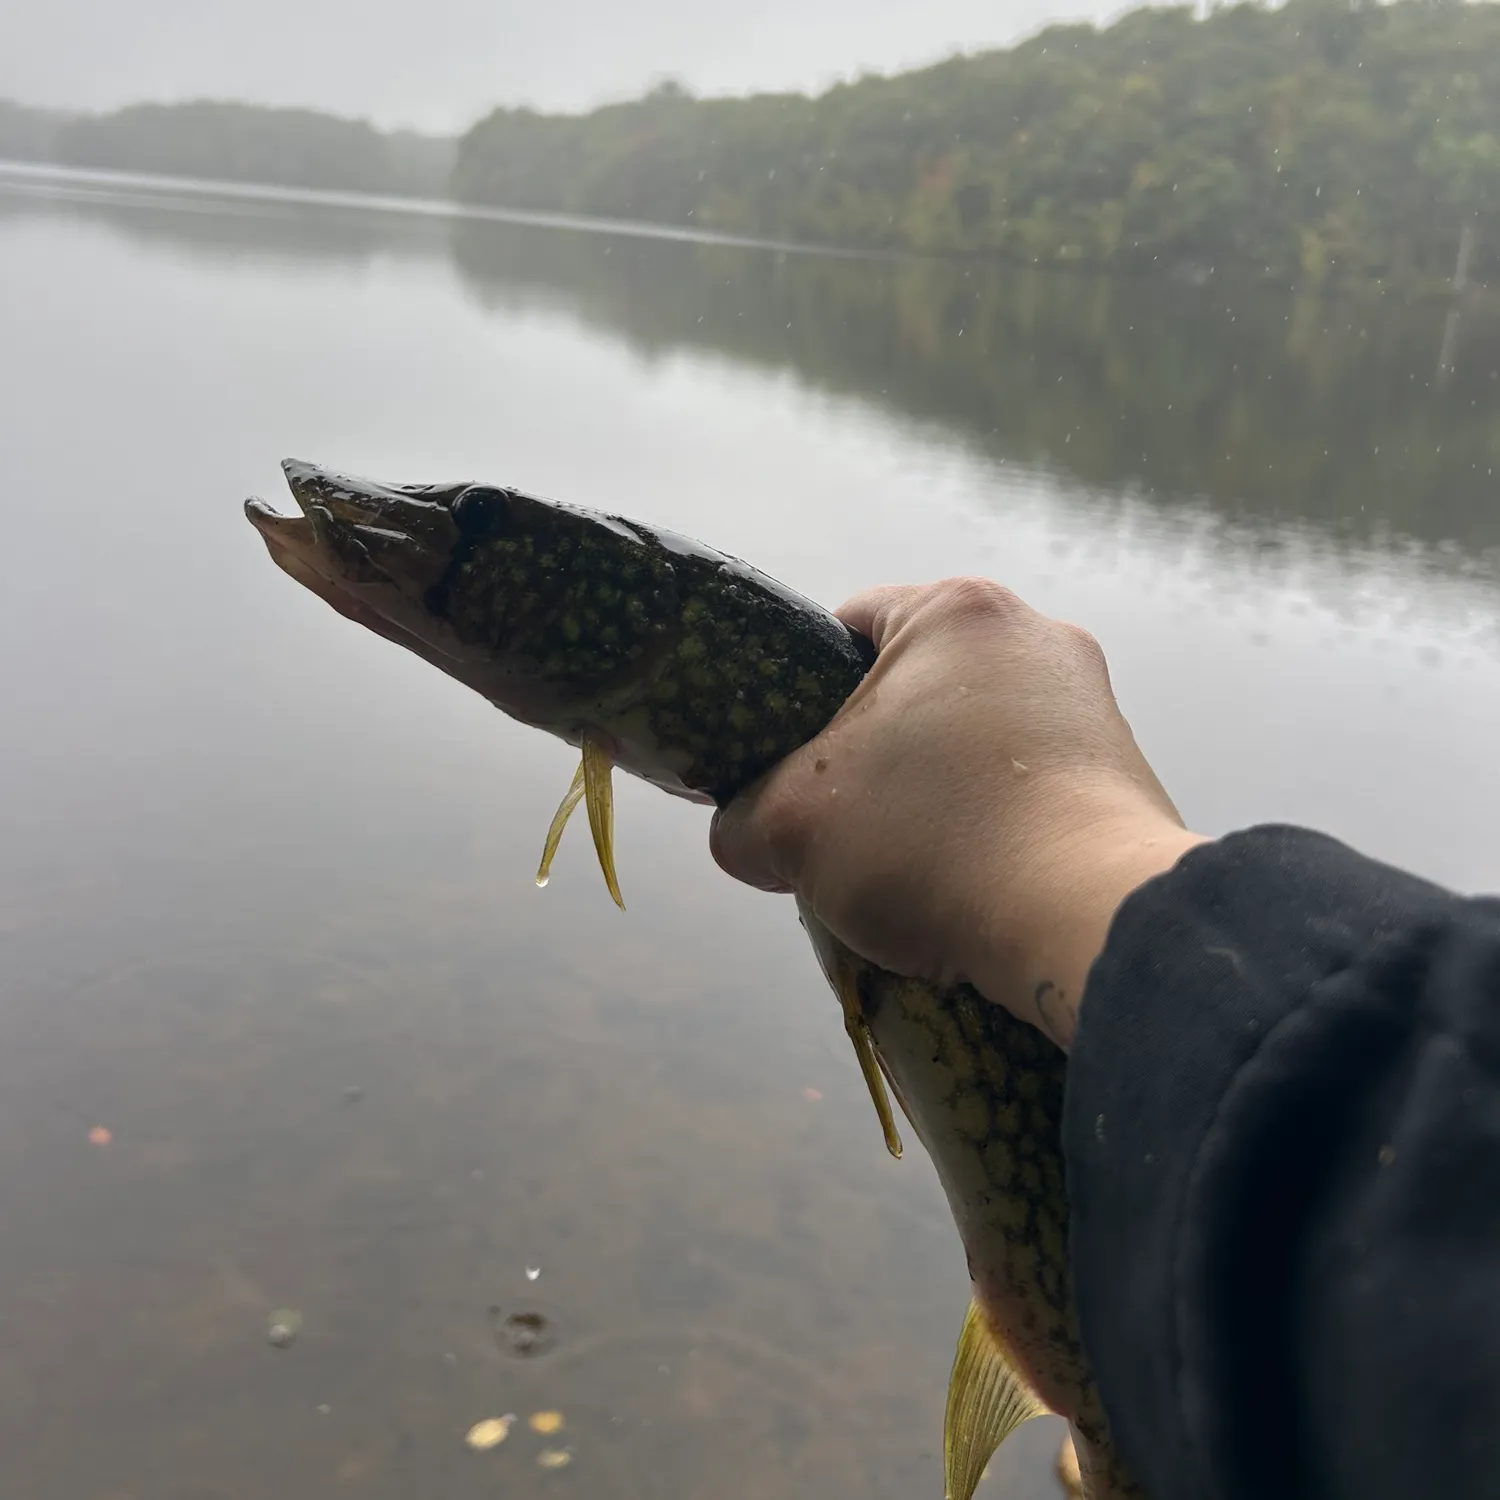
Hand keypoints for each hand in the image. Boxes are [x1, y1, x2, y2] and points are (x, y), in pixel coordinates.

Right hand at [710, 579, 1206, 1047]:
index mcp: (955, 611)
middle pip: (912, 686)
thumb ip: (740, 819)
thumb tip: (746, 837)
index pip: (845, 624)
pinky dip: (991, 822)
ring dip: (933, 790)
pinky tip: (969, 881)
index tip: (787, 762)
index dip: (797, 693)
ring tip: (906, 865)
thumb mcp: (790, 829)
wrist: (1089, 920)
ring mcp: (1093, 701)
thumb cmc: (933, 841)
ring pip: (973, 738)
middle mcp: (1036, 633)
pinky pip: (1027, 783)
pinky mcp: (1125, 769)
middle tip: (839, 822)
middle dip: (871, 752)